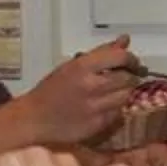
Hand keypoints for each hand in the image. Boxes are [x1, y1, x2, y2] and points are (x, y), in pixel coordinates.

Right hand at [21, 34, 144, 144]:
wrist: (35, 118)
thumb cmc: (52, 89)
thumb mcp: (73, 65)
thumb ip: (101, 53)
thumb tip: (124, 40)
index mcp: (82, 67)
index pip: (120, 57)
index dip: (131, 59)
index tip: (131, 62)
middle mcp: (91, 86)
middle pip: (128, 79)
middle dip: (130, 77)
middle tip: (125, 77)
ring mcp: (95, 108)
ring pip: (126, 97)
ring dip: (124, 93)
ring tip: (114, 92)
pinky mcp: (98, 125)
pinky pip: (117, 113)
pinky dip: (115, 108)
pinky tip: (104, 106)